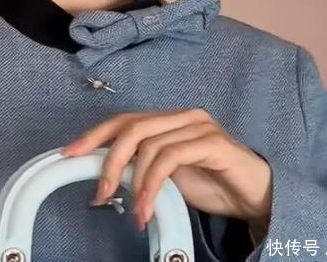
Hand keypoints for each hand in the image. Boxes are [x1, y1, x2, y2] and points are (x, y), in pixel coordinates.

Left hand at [61, 109, 271, 231]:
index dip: (95, 135)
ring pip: (149, 144)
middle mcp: (181, 116)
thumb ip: (143, 168)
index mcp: (168, 120)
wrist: (256, 196)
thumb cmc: (213, 184)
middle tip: (99, 193)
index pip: (125, 121)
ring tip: (133, 211)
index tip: (70, 153)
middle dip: (109, 160)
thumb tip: (105, 176)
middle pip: (132, 128)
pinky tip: (147, 207)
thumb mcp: (170, 177)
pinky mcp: (212, 141)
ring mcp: (198, 125)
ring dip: (134, 182)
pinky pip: (170, 157)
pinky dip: (153, 184)